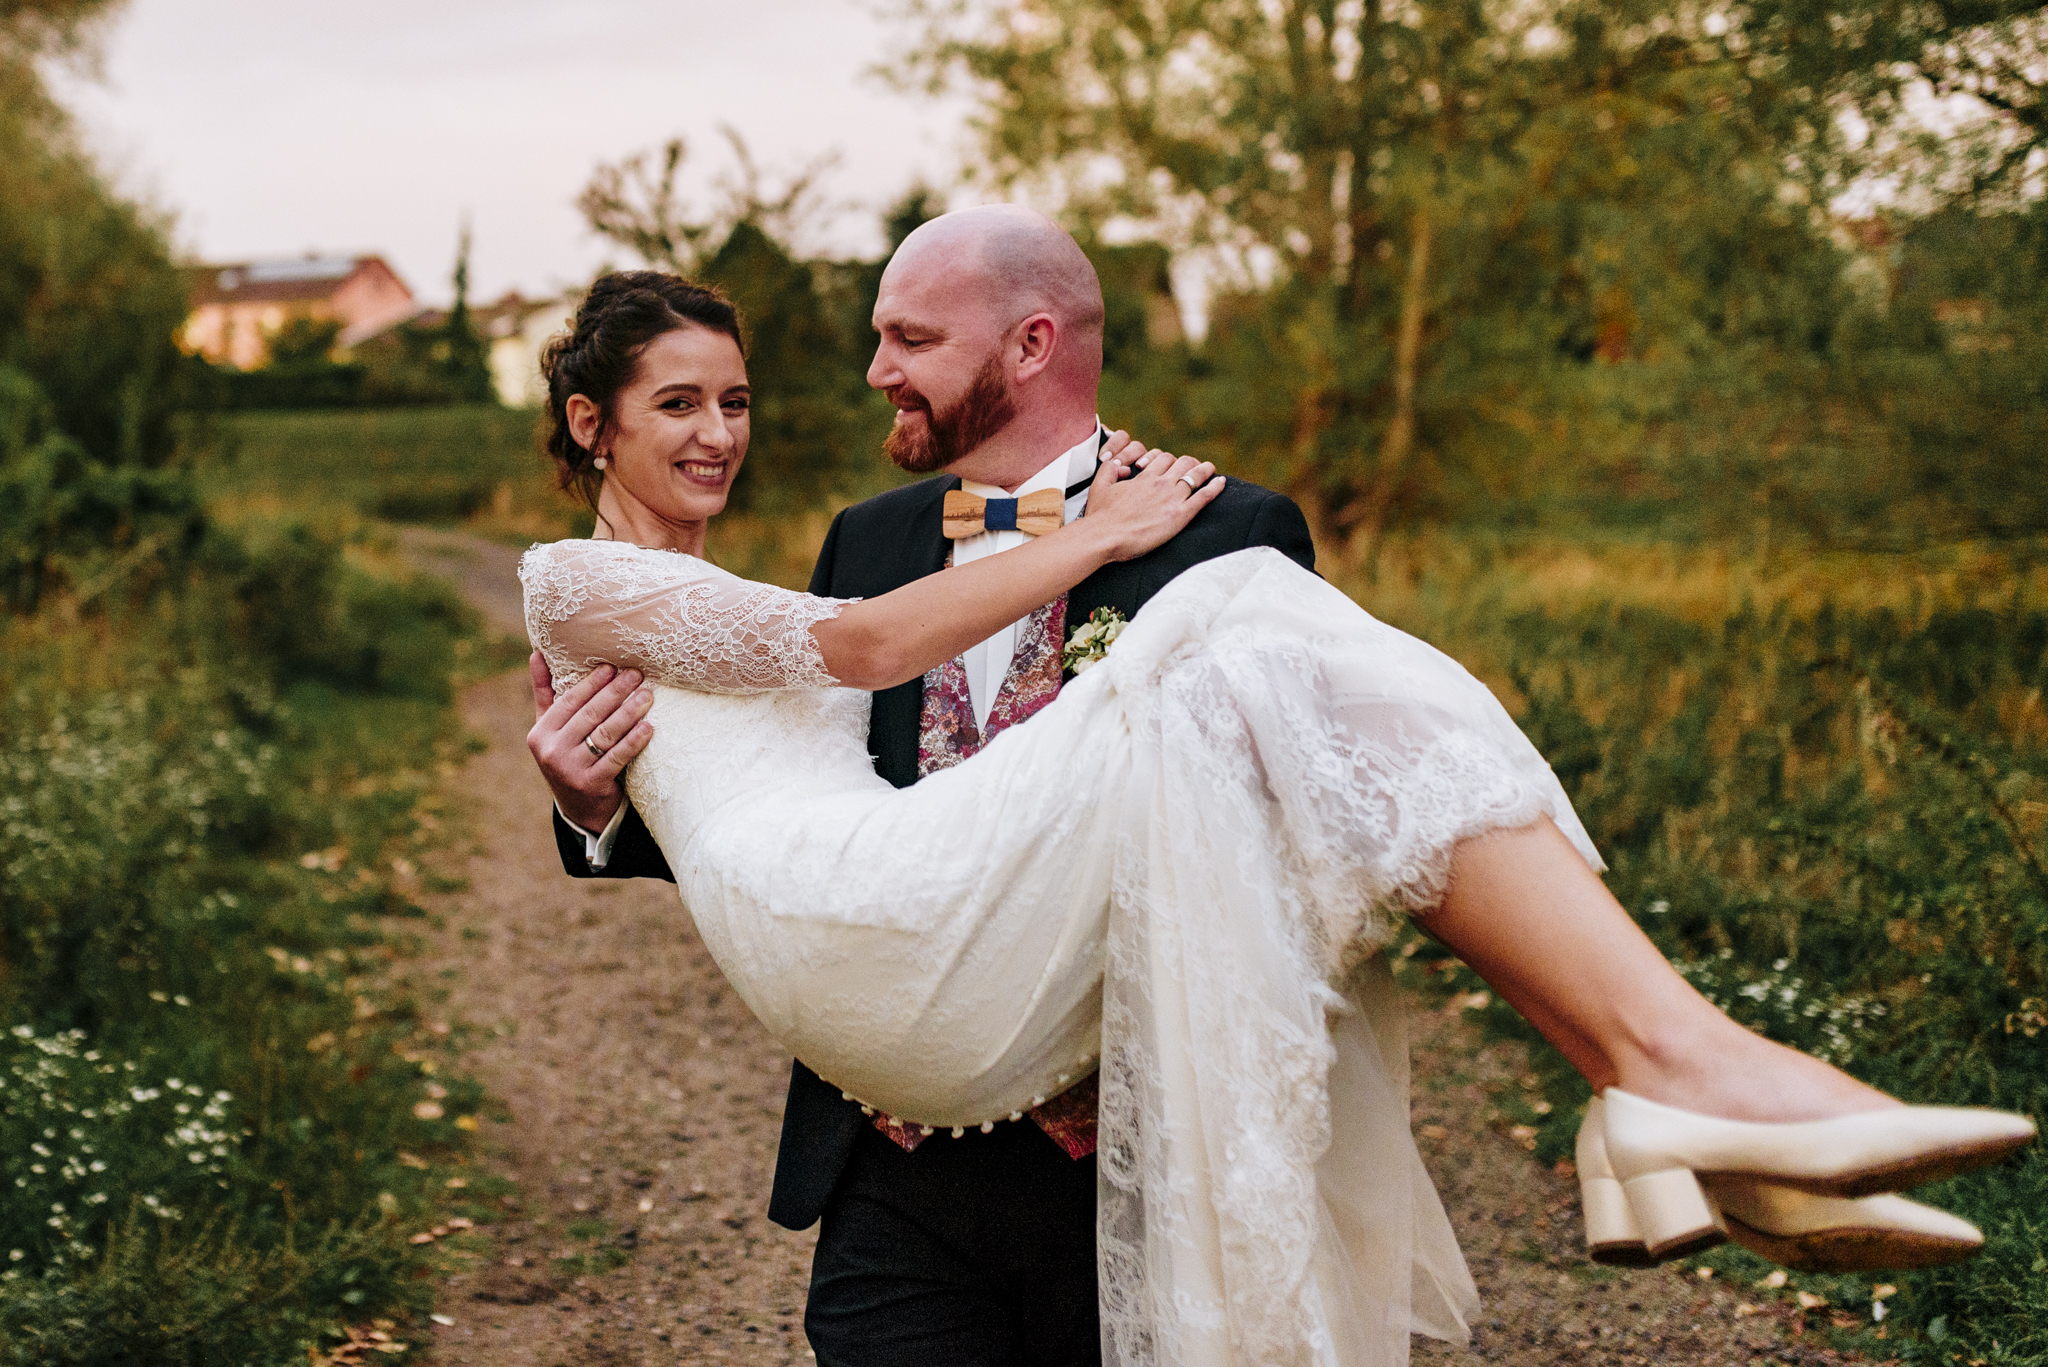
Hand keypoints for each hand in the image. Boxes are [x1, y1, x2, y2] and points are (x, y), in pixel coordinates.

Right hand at [526, 652, 653, 832]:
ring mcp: (571, 769)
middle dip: (615, 692)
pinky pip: (617, 757)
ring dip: (629, 712)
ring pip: (605, 734)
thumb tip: (537, 653)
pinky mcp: (592, 784)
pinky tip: (649, 727)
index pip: (569, 702)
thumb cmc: (568, 756)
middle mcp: (551, 751)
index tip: (612, 667)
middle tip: (636, 675)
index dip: (592, 683)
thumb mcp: (551, 728)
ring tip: (647, 696)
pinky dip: (634, 741)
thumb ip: (546, 692)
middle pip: (590, 715)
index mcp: (541, 733)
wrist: (581, 809)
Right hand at [1083, 436, 1222, 560]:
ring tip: (1211, 469)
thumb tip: (1119, 464)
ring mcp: (1172, 499)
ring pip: (1195, 475)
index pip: (1164, 459)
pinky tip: (1222, 483)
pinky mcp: (1180, 516)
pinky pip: (1203, 497)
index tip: (1173, 466)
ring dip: (1205, 470)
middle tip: (1195, 467)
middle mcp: (1161, 484)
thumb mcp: (1100, 486)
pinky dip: (1215, 488)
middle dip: (1190, 462)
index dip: (1170, 460)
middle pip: (1183, 463)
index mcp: (1144, 477)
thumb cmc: (1100, 515)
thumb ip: (1110, 471)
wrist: (1105, 536)